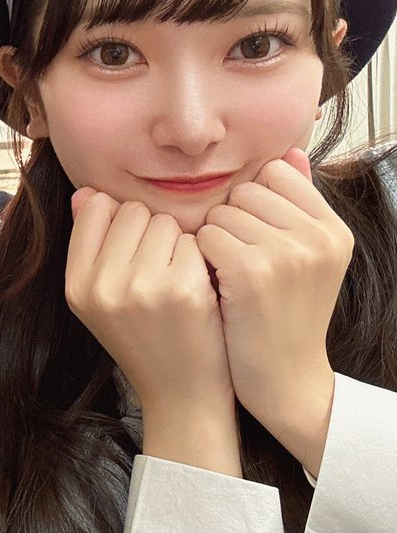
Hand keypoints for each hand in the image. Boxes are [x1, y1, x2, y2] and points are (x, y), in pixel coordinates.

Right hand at [66, 191, 239, 474]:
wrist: (183, 396)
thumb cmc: (146, 340)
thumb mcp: (102, 299)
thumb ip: (91, 245)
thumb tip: (86, 193)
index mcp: (76, 286)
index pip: (93, 208)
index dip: (121, 222)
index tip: (134, 253)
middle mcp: (101, 286)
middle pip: (132, 210)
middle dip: (151, 232)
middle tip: (160, 273)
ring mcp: (141, 288)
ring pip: (165, 221)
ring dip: (179, 243)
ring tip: (179, 282)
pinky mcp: (182, 290)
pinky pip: (194, 240)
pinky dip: (202, 259)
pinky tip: (200, 290)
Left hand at [196, 148, 352, 474]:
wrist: (283, 381)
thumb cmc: (283, 316)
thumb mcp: (304, 258)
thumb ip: (298, 205)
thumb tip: (291, 151)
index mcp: (333, 229)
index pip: (277, 173)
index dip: (251, 202)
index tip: (250, 236)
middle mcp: (318, 237)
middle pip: (246, 190)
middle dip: (230, 220)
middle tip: (234, 261)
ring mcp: (288, 254)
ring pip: (222, 212)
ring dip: (212, 239)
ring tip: (226, 276)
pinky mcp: (253, 272)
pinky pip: (206, 236)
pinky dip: (199, 257)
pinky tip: (212, 284)